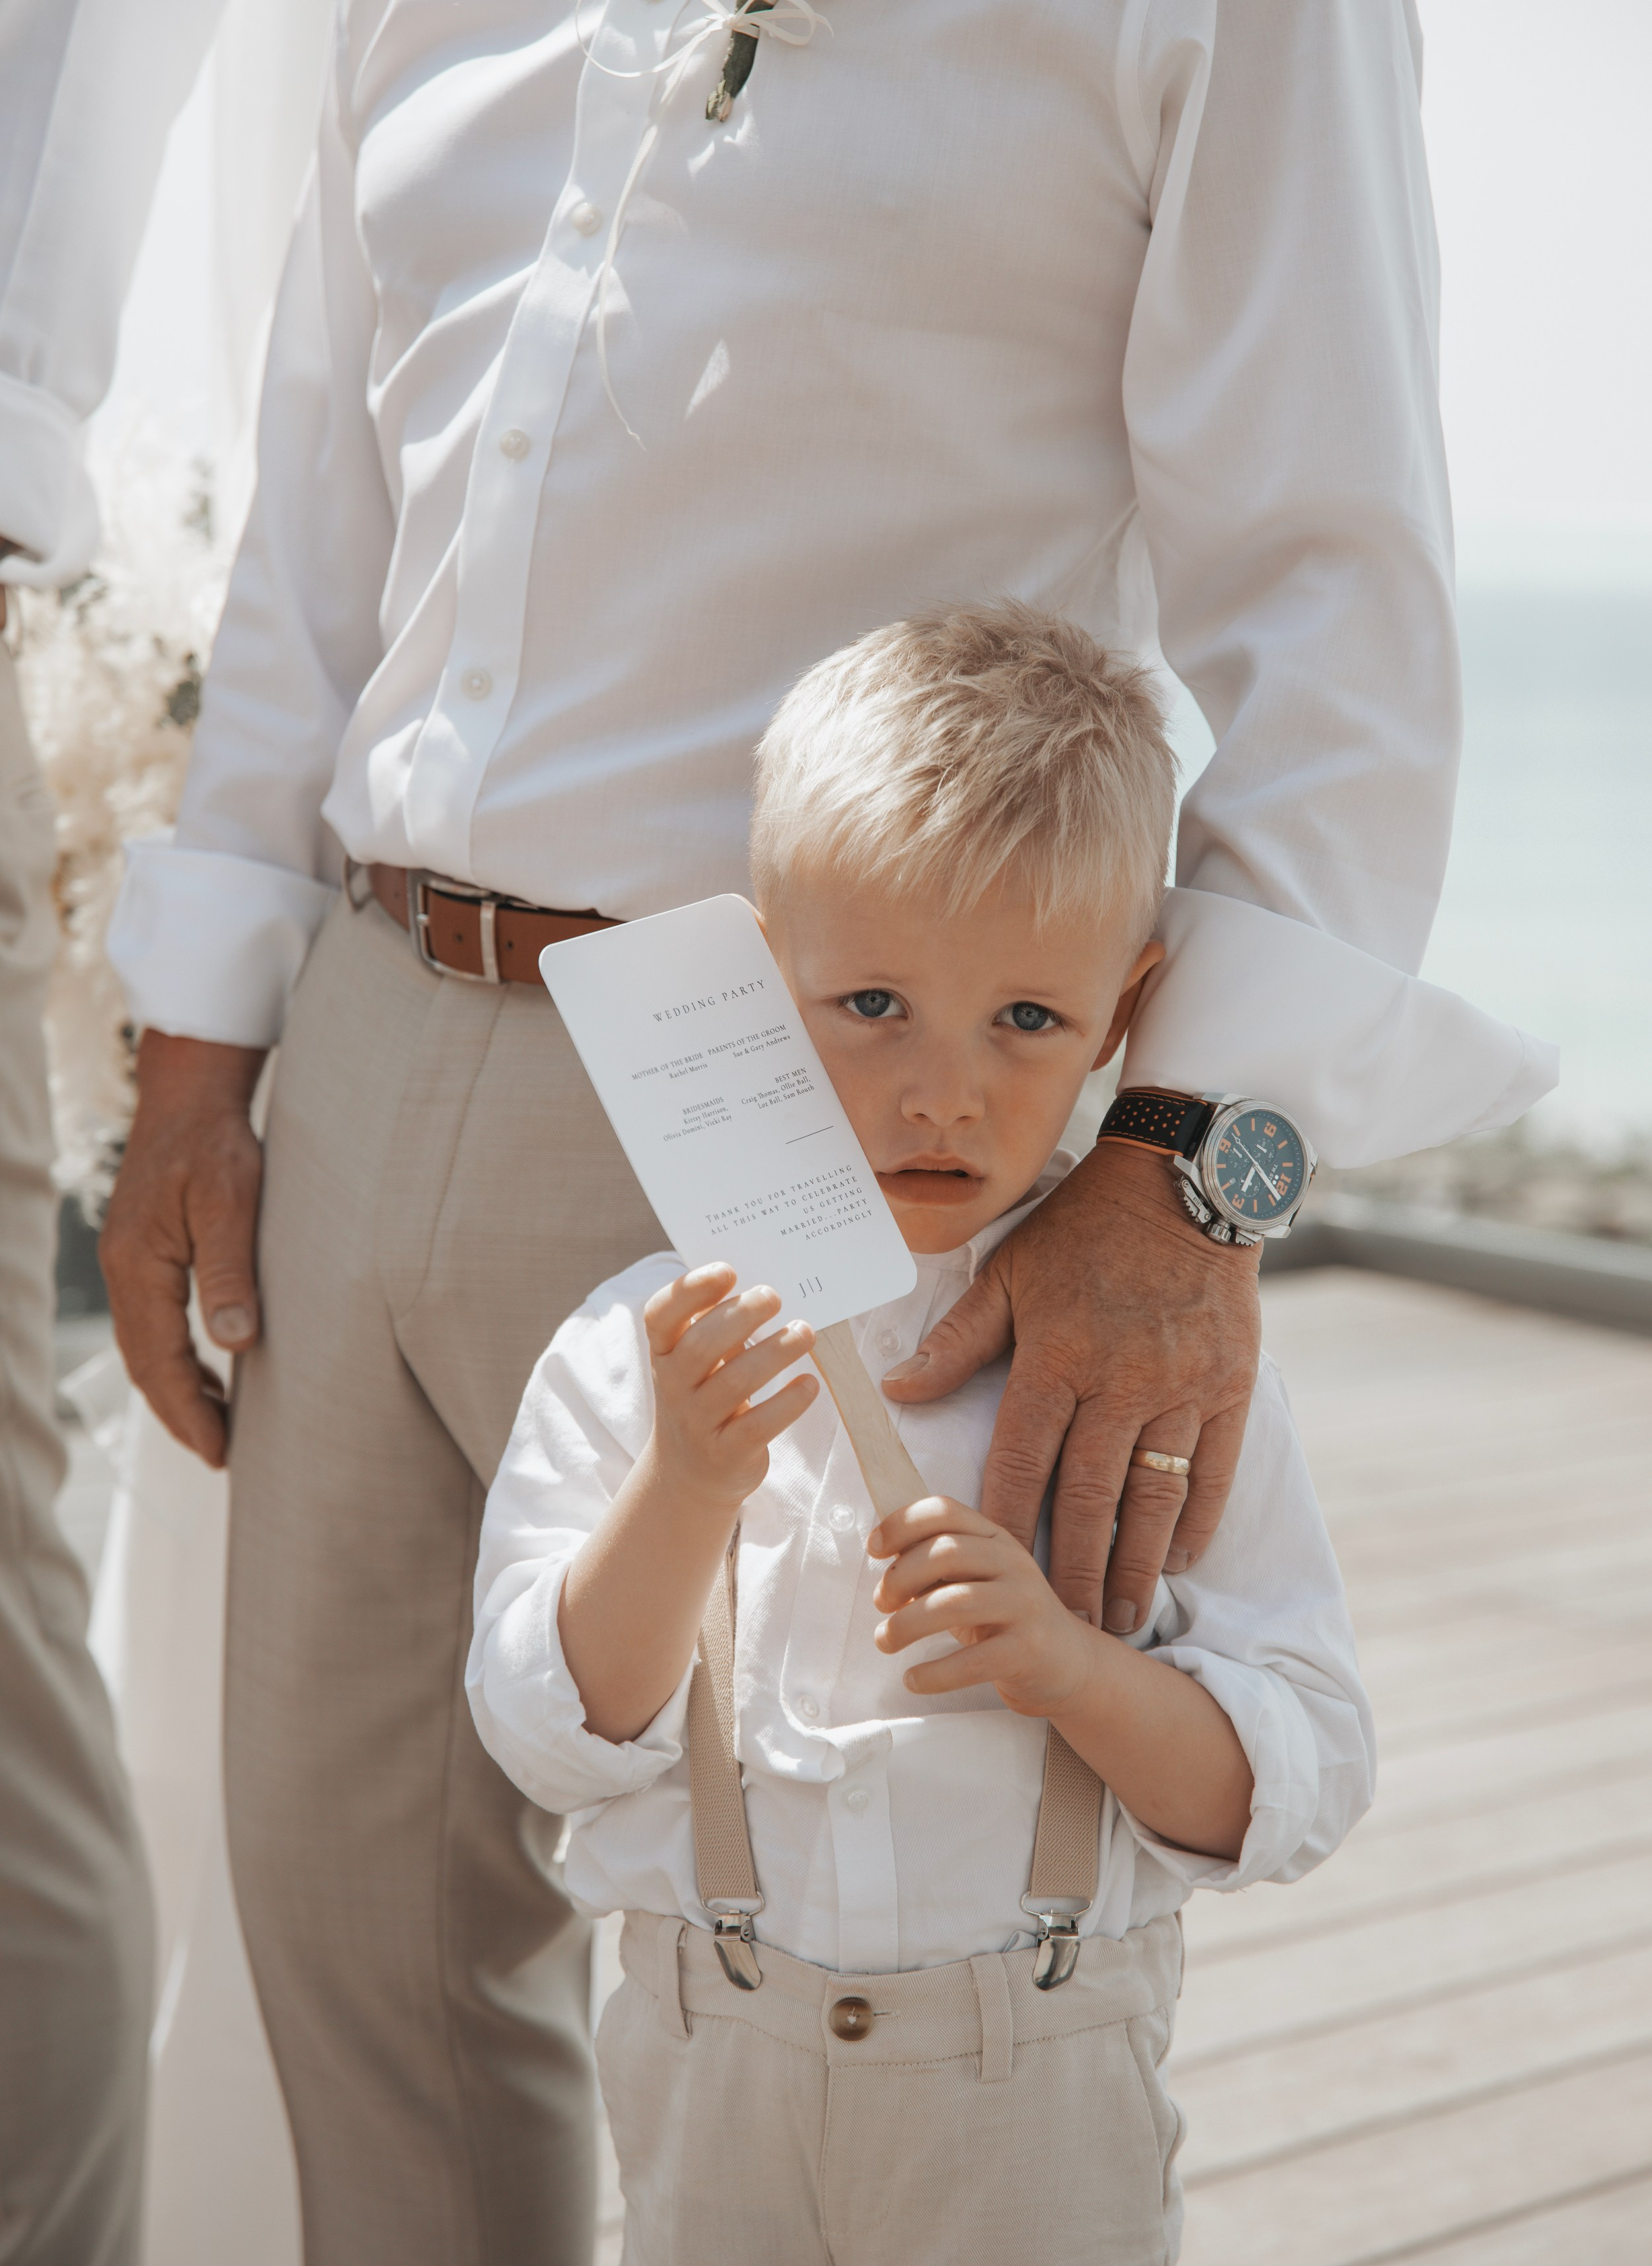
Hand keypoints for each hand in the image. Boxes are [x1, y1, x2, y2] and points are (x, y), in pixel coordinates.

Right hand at [100, 1031, 266, 1466]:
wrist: (189, 1095)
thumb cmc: (216, 1142)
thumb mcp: (231, 1202)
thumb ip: (231, 1272)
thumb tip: (235, 1344)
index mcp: (139, 1266)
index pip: (161, 1360)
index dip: (189, 1411)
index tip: (220, 1452)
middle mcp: (124, 1271)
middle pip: (145, 1364)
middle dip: (179, 1415)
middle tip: (220, 1456)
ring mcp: (129, 1264)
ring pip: (146, 1348)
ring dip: (177, 1391)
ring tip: (216, 1428)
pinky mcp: (144, 1255)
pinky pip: (153, 1324)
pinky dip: (176, 1358)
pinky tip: (209, 1370)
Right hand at [642, 1265, 817, 1510]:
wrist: (688, 1474)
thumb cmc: (703, 1397)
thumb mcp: (695, 1364)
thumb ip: (717, 1326)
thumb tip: (764, 1287)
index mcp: (664, 1353)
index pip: (661, 1316)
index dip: (689, 1290)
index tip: (727, 1271)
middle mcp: (674, 1387)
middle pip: (701, 1346)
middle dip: (740, 1316)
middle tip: (773, 1296)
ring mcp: (698, 1424)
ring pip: (734, 1383)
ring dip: (774, 1353)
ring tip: (805, 1333)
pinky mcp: (726, 1454)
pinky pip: (757, 1425)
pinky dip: (787, 1402)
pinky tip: (810, 1383)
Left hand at [870, 1494, 1093, 1716]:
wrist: (1068, 1664)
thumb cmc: (1003, 1621)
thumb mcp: (973, 1583)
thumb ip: (936, 1571)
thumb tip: (886, 1576)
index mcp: (995, 1538)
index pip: (945, 1511)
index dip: (902, 1523)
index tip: (874, 1549)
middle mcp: (1013, 1563)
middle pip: (945, 1552)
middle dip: (899, 1577)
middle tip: (880, 1604)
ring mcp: (1024, 1605)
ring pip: (954, 1603)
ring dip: (906, 1624)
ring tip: (885, 1640)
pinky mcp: (1028, 1650)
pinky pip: (973, 1660)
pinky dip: (934, 1672)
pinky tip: (913, 1679)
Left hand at [883, 1136, 1260, 1634]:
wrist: (1184, 1182)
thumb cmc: (1083, 1229)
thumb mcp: (1009, 1272)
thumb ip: (958, 1340)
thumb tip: (898, 1388)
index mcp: (1057, 1355)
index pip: (1022, 1456)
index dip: (1003, 1520)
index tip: (990, 1572)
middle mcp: (1121, 1381)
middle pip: (1090, 1496)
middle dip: (1073, 1569)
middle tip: (1063, 1625)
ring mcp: (1181, 1388)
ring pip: (1154, 1496)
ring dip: (1135, 1563)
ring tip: (1120, 1614)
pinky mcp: (1230, 1386)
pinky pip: (1213, 1470)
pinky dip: (1195, 1520)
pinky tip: (1178, 1559)